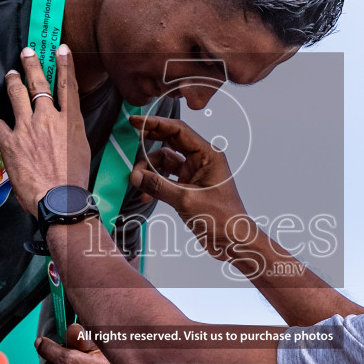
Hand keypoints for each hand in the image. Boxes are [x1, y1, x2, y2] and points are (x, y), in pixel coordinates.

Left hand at [0, 46, 90, 214]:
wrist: (59, 200)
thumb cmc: (73, 180)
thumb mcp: (81, 149)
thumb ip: (70, 130)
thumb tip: (63, 123)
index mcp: (70, 121)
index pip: (68, 85)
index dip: (64, 64)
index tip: (61, 49)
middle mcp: (48, 118)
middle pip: (38, 83)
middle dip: (31, 64)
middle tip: (26, 52)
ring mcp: (27, 128)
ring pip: (16, 94)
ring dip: (12, 82)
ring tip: (10, 75)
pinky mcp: (10, 142)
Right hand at [127, 114, 262, 270]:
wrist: (233, 242)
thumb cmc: (222, 219)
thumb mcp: (187, 200)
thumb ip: (159, 186)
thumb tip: (135, 176)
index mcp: (208, 155)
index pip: (178, 130)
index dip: (155, 124)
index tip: (135, 121)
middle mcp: (201, 161)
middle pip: (169, 143)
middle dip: (148, 147)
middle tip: (130, 146)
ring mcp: (194, 174)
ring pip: (164, 163)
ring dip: (149, 171)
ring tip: (138, 183)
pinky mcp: (188, 188)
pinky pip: (165, 179)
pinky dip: (154, 185)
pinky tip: (146, 195)